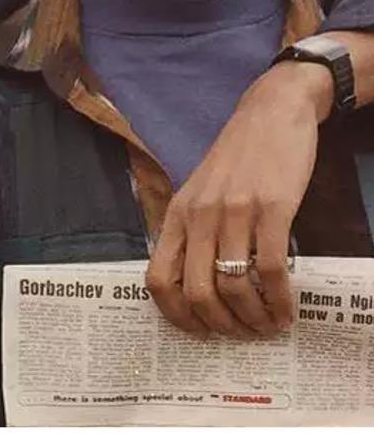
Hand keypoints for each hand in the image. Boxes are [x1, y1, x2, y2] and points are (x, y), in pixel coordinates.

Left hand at [145, 61, 330, 338]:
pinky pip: (270, 269)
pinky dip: (278, 300)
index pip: (158, 279)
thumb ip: (193, 229)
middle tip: (240, 335)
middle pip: (196, 292)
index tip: (200, 330)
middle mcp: (200, 214)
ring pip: (233, 286)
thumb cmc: (238, 154)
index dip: (177, 316)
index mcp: (178, 213)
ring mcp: (235, 211)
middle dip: (219, 326)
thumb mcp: (200, 189)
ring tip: (268, 325)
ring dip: (253, 319)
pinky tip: (286, 309)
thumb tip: (196, 284)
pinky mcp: (272, 208)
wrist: (272, 111)